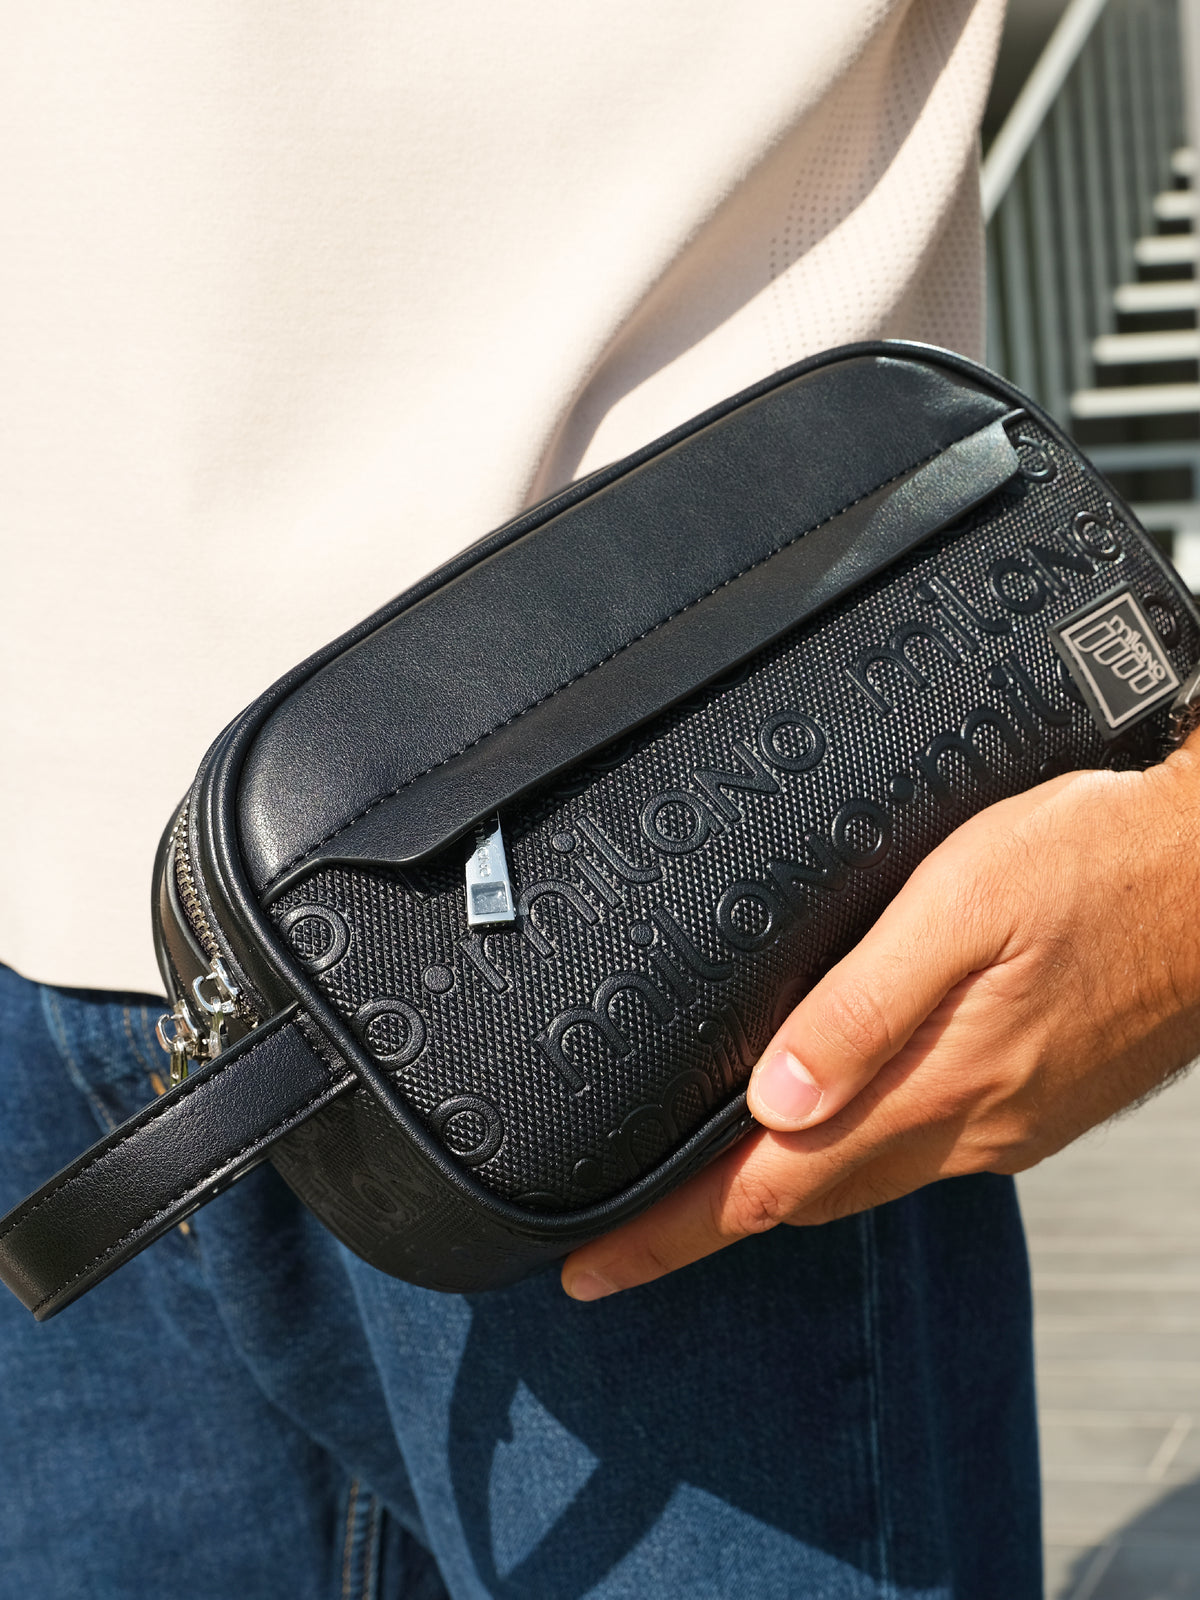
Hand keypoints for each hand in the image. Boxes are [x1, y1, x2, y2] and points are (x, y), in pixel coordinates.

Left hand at [562, 735, 1199, 1299]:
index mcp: (937, 1085)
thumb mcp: (965, 902)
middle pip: (806, 1199)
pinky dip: (849, 1159)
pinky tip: (827, 1128)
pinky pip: (917, 1152)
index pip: (768, 1188)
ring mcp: (1009, 1123)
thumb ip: (866, 1004)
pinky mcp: (1038, 1102)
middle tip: (622, 1241)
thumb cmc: (1099, 863)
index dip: (670, 1236)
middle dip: (706, 1226)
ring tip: (704, 1190)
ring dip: (776, 1194)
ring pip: (862, 1180)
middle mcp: (970, 1126)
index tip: (588, 1272)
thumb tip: (773, 1102)